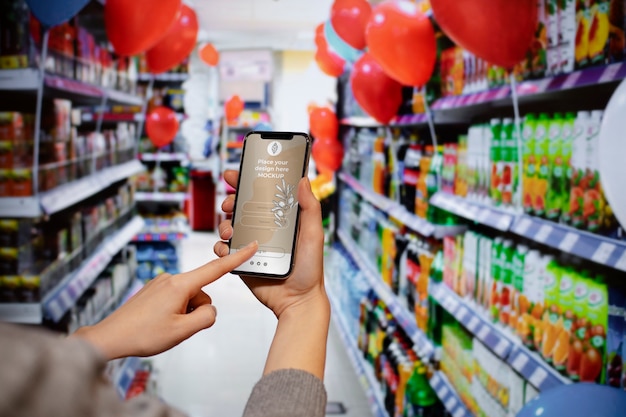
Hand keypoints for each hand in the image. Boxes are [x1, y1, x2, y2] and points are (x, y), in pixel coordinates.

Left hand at [72, 241, 257, 359]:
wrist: (110, 337)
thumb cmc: (143, 335)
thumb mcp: (182, 332)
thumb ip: (206, 317)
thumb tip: (210, 309)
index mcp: (180, 285)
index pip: (216, 269)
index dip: (237, 258)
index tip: (251, 246)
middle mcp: (170, 278)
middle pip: (201, 293)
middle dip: (197, 310)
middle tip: (177, 327)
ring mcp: (160, 283)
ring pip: (189, 298)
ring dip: (184, 313)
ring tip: (165, 326)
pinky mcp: (154, 289)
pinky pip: (176, 299)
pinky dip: (174, 312)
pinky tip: (158, 323)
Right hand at [214, 170, 326, 318]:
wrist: (297, 301)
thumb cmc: (310, 269)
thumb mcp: (313, 235)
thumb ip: (310, 208)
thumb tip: (303, 179)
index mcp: (280, 218)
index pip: (261, 194)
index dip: (246, 182)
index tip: (233, 174)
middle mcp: (264, 229)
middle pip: (240, 208)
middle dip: (230, 202)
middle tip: (229, 204)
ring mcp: (251, 245)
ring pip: (229, 227)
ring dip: (223, 224)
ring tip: (228, 230)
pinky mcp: (242, 261)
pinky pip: (225, 250)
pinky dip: (220, 247)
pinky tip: (224, 248)